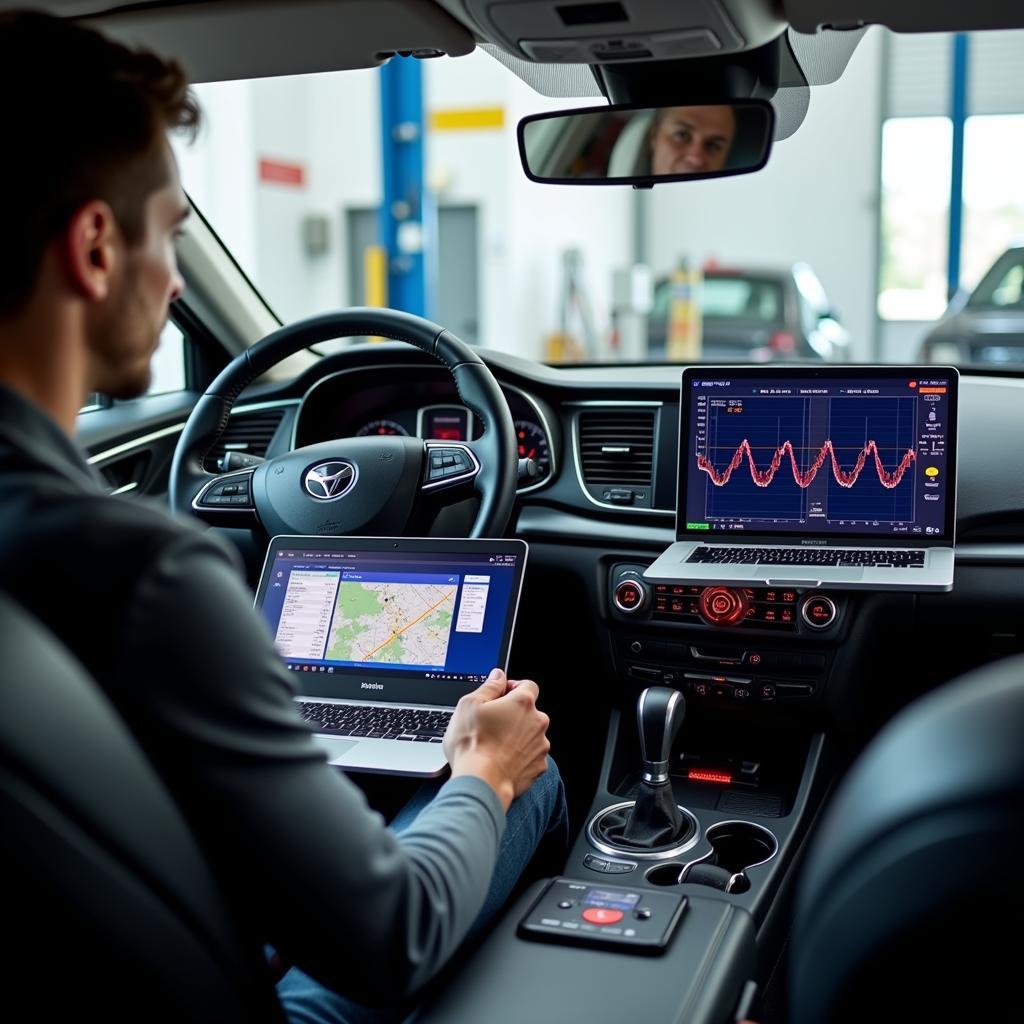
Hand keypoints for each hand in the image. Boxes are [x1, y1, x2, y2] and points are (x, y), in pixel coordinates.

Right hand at [445, 667, 550, 810]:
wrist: (481, 782)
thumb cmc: (473, 744)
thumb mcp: (470, 705)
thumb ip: (489, 686)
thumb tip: (498, 676)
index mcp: (523, 702)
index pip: (527, 685)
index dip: (513, 688)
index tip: (500, 696)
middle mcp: (538, 722)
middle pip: (529, 711)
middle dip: (513, 715)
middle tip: (491, 724)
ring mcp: (541, 745)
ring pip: (530, 734)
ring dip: (517, 736)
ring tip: (494, 746)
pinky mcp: (539, 766)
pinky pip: (531, 755)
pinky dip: (519, 756)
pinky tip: (502, 760)